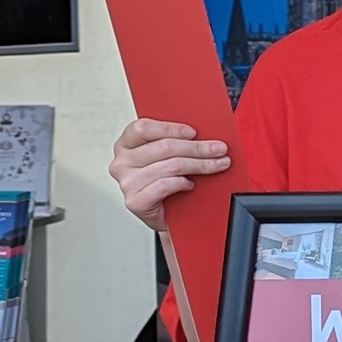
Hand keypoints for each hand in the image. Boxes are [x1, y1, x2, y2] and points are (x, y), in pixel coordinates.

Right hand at [108, 118, 229, 231]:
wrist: (167, 214)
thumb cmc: (166, 179)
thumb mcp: (168, 154)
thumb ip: (176, 139)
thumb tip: (205, 130)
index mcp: (126, 145)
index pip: (143, 128)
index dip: (171, 128)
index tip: (194, 133)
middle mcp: (122, 163)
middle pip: (164, 147)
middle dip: (198, 148)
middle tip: (219, 150)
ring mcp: (127, 183)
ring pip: (170, 166)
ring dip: (200, 165)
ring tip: (216, 166)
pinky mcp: (135, 202)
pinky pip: (164, 186)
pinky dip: (182, 183)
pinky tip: (190, 184)